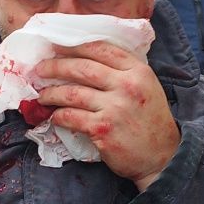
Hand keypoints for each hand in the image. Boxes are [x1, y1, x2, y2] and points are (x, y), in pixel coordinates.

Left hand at [34, 41, 179, 189]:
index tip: (56, 47)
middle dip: (56, 66)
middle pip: (82, 68)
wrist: (162, 157)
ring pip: (72, 93)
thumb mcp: (147, 87)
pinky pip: (71, 117)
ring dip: (52, 93)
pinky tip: (54, 116)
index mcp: (138, 71)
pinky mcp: (102, 129)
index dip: (75, 46)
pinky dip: (59, 116)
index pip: (101, 49)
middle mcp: (127, 86)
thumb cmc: (151, 121)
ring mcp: (115, 108)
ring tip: (42, 95)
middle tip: (41, 69)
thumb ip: (124, 71)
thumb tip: (87, 58)